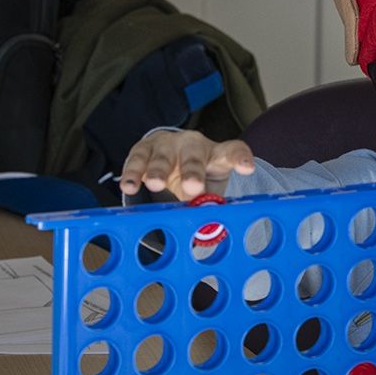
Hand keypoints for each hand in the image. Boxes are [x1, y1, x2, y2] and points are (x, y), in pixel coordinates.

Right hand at [116, 130, 254, 201]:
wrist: (166, 160)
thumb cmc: (194, 178)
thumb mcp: (205, 191)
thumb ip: (207, 206)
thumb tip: (208, 230)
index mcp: (216, 155)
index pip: (233, 152)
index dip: (240, 158)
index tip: (247, 168)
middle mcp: (193, 145)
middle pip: (194, 155)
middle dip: (193, 171)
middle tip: (192, 188)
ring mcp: (167, 144)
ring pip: (163, 155)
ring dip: (159, 170)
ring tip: (155, 184)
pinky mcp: (143, 148)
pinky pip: (138, 159)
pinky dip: (132, 173)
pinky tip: (129, 186)